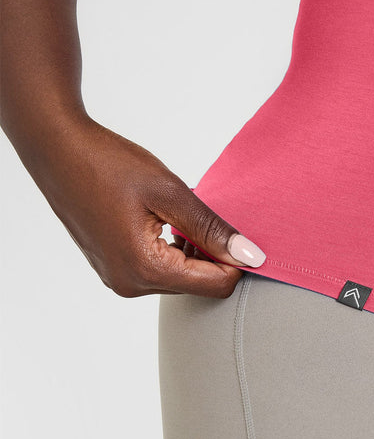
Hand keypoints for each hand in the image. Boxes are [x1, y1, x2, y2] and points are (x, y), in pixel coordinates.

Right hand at [35, 118, 265, 296]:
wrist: (57, 152)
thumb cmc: (108, 165)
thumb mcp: (170, 193)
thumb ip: (212, 229)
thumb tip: (250, 256)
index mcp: (146, 268)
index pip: (215, 286)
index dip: (237, 262)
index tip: (238, 232)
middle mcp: (131, 284)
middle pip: (198, 286)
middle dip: (212, 257)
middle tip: (204, 217)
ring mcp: (119, 280)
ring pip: (179, 281)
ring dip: (192, 254)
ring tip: (179, 217)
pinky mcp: (113, 271)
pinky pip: (158, 273)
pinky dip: (172, 254)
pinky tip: (164, 224)